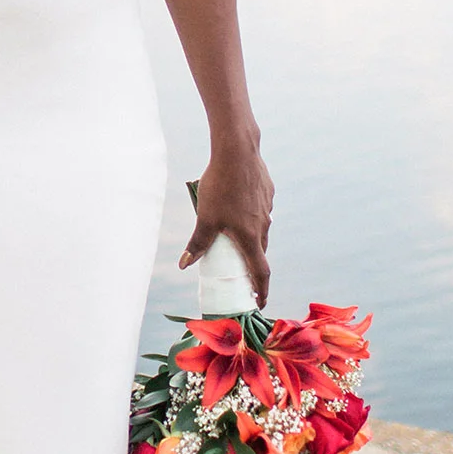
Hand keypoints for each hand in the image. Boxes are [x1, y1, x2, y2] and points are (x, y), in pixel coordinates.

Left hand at [178, 138, 274, 307]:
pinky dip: (251, 219)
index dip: (261, 290)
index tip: (258, 302)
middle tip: (240, 275)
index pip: (261, 272)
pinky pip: (260, 213)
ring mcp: (267, 208)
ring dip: (250, 241)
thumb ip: (198, 243)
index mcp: (250, 237)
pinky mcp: (267, 193)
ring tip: (234, 240)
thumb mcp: (205, 217)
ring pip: (260, 231)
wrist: (238, 151)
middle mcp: (263, 225)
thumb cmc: (220, 186)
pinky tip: (237, 209)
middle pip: (260, 252)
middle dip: (252, 266)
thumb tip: (185, 265)